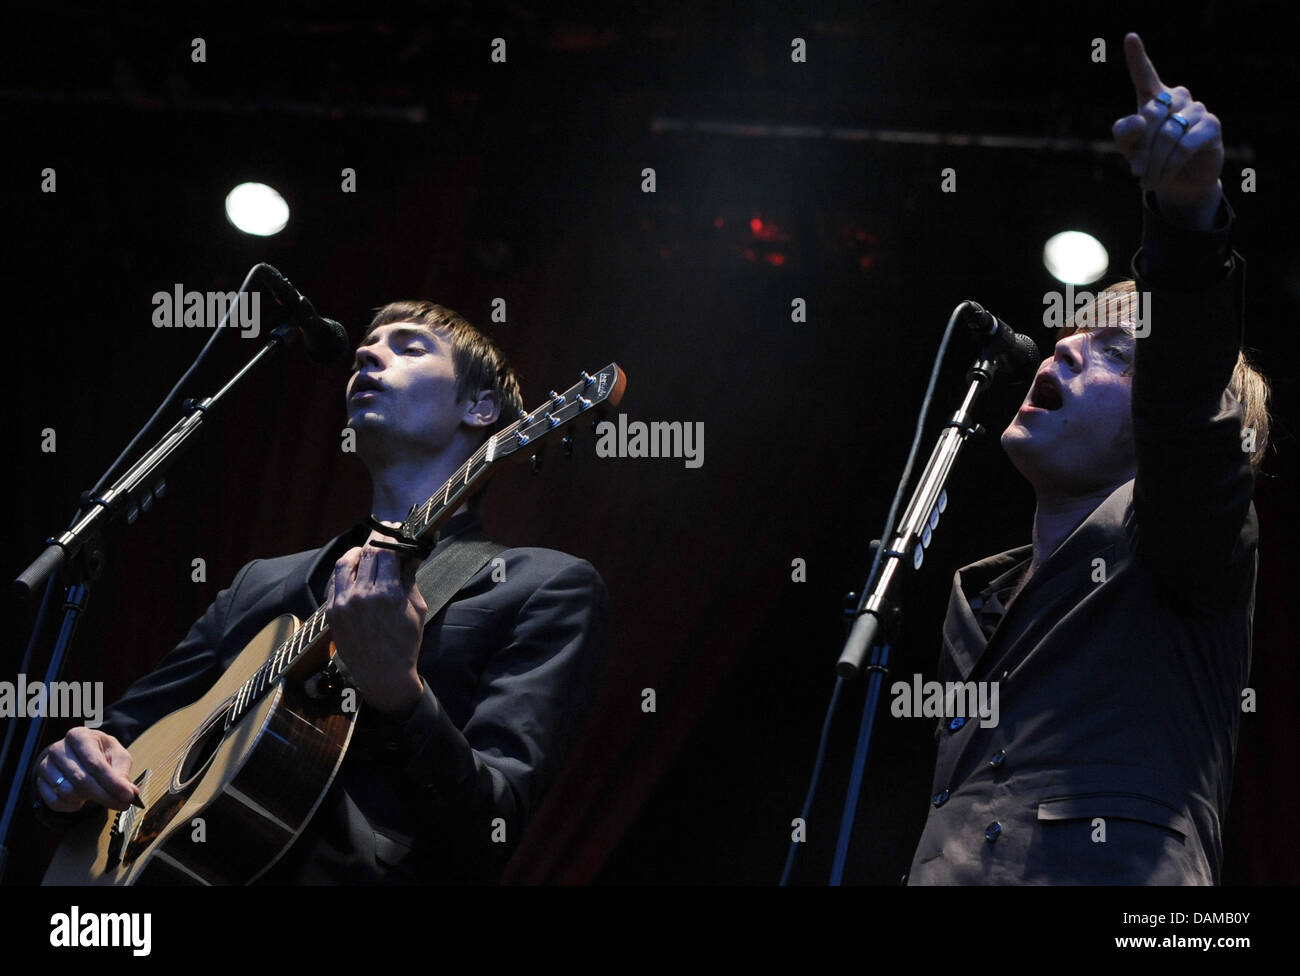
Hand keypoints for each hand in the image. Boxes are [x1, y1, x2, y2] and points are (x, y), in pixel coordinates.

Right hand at [36, 727, 137, 812]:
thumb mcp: (117, 756)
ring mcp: (46, 766)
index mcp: (80, 736)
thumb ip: (122, 773)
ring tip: (99, 794)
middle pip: (81, 780)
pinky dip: (72, 806)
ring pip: (68, 792)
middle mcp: (59, 749)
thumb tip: (129, 792)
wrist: (76, 754)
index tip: (128, 796)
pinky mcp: (40, 782)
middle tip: (122, 804)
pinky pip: (55, 802)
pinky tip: (82, 800)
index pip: (95, 763)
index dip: (112, 782)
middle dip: (104, 796)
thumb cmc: (100, 753)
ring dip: (88, 799)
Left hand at [325, 540, 427, 716]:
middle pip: (366, 553)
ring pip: (344, 563)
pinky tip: (353, 570)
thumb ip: (410, 579)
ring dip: (356, 552)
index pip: (386, 551)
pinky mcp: (331, 612)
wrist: (383, 675)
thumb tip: (409, 555)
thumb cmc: (406, 643)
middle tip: (384, 534)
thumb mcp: (417, 609)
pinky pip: (335, 581)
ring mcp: (343, 603)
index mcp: (388, 594)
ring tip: (365, 551)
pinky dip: (344, 571)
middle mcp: (363, 595)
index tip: (396, 529)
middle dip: (376, 539)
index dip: (391, 536)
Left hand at [1110, 33, 1222, 224]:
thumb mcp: (1130, 149)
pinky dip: (1171, 164)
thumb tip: (1138, 121)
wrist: (1179, 183)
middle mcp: (1177, 97)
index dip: (1137, 57)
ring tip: (1147, 179)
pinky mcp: (1211, 126)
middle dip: (1140, 148)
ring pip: (1167, 134)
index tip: (1130, 37)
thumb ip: (1125, 134)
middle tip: (1135, 171)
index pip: (1144, 75)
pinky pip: (1185, 145)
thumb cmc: (1152, 159)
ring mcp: (1197, 109)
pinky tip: (1165, 176)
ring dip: (1154, 162)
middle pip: (1151, 116)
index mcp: (1154, 98)